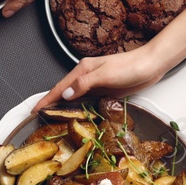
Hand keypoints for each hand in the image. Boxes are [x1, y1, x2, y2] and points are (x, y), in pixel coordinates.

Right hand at [35, 43, 168, 109]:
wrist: (151, 64)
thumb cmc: (130, 66)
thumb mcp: (105, 75)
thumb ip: (84, 85)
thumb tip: (65, 95)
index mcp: (82, 70)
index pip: (59, 88)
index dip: (46, 100)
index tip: (34, 110)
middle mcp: (86, 77)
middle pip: (64, 93)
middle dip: (51, 104)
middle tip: (40, 118)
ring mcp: (95, 84)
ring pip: (74, 98)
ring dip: (64, 108)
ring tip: (53, 120)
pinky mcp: (105, 91)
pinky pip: (87, 101)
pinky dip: (78, 109)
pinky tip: (76, 116)